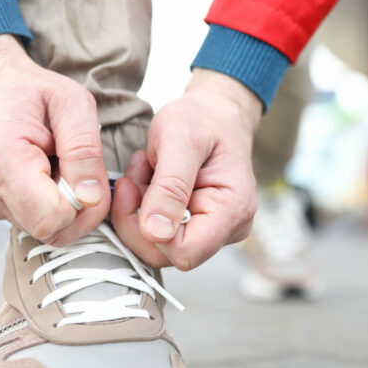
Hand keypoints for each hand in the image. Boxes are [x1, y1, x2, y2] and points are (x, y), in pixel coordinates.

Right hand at [0, 34, 109, 244]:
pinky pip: (23, 218)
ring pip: (38, 227)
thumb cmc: (29, 90)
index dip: (82, 206)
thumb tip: (91, 197)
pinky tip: (33, 169)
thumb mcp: (72, 103)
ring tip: (48, 161)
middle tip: (70, 165)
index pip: (51, 219)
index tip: (85, 176)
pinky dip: (38, 200)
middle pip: (48, 230)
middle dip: (74, 205)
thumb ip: (85, 151)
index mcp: (1, 160)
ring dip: (56, 200)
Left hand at [111, 68, 260, 269]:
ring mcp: (214, 231)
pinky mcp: (196, 227)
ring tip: (143, 171)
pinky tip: (148, 179)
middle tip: (135, 175)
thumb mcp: (181, 140)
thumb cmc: (202, 120)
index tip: (136, 187)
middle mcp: (228, 228)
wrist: (214, 114)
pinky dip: (143, 207)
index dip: (151, 230)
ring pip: (157, 245)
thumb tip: (156, 233)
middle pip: (167, 254)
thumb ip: (170, 187)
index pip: (185, 251)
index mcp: (232, 210)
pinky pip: (158, 233)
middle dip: (138, 216)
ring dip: (138, 209)